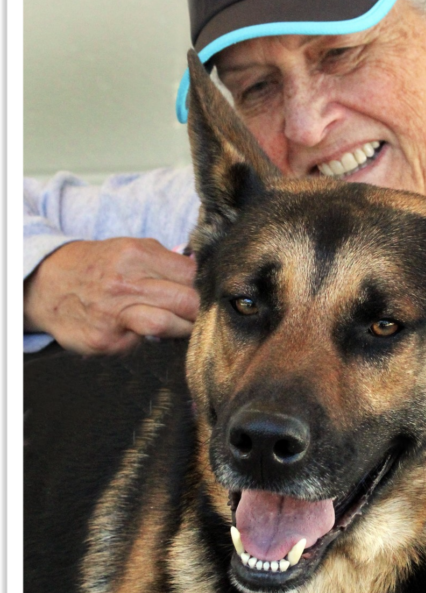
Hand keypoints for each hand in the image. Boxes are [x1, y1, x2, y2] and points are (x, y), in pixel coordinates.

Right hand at [23, 238, 198, 354]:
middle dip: (202, 310)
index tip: (211, 293)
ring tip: (183, 326)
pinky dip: (148, 339)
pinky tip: (142, 331)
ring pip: (169, 325)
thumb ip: (165, 260)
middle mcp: (125, 283)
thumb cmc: (98, 266)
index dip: (206, 286)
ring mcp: (114, 314)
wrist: (46, 284)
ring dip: (183, 329)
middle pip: (187, 301)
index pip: (192, 273)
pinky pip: (141, 343)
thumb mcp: (129, 249)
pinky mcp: (106, 341)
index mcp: (136, 254)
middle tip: (204, 314)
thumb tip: (202, 274)